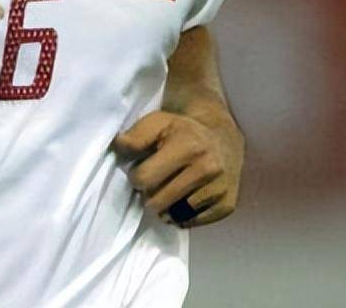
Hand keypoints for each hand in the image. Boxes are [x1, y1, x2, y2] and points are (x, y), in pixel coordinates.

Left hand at [111, 109, 244, 227]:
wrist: (222, 137)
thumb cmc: (182, 130)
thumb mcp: (157, 122)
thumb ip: (135, 136)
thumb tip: (118, 149)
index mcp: (187, 146)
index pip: (145, 178)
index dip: (135, 176)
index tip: (138, 171)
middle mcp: (207, 169)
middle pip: (158, 201)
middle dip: (147, 194)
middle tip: (151, 183)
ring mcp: (219, 189)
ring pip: (175, 215)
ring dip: (163, 207)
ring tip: (163, 192)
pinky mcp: (227, 205)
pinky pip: (192, 223)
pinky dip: (181, 216)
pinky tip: (179, 201)